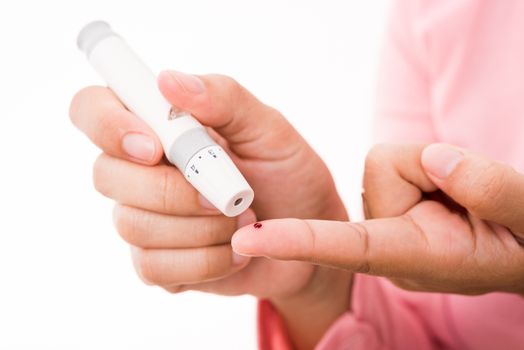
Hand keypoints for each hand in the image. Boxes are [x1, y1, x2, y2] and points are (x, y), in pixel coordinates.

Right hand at [70, 71, 350, 348]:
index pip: (93, 109)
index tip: (154, 147)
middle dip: (171, 190)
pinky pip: (154, 267)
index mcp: (162, 126)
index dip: (107, 125)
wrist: (310, 242)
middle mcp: (143, 170)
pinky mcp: (157, 263)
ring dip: (199, 228)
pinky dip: (205, 262)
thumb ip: (225, 99)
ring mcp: (146, 218)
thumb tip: (168, 79)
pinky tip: (234, 251)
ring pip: (132, 225)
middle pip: (105, 175)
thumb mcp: (270, 131)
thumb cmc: (289, 177)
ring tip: (241, 221)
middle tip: (225, 197)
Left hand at [232, 143, 523, 294]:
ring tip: (460, 195)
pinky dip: (424, 167)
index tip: (249, 240)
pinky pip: (394, 163)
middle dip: (428, 167)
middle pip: (382, 172)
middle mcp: (388, 246)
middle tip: (469, 193)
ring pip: (388, 163)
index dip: (300, 241)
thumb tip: (436, 161)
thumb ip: (492, 190)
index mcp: (416, 257)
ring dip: (429, 167)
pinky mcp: (387, 208)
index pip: (347, 247)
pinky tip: (444, 192)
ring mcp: (386, 227)